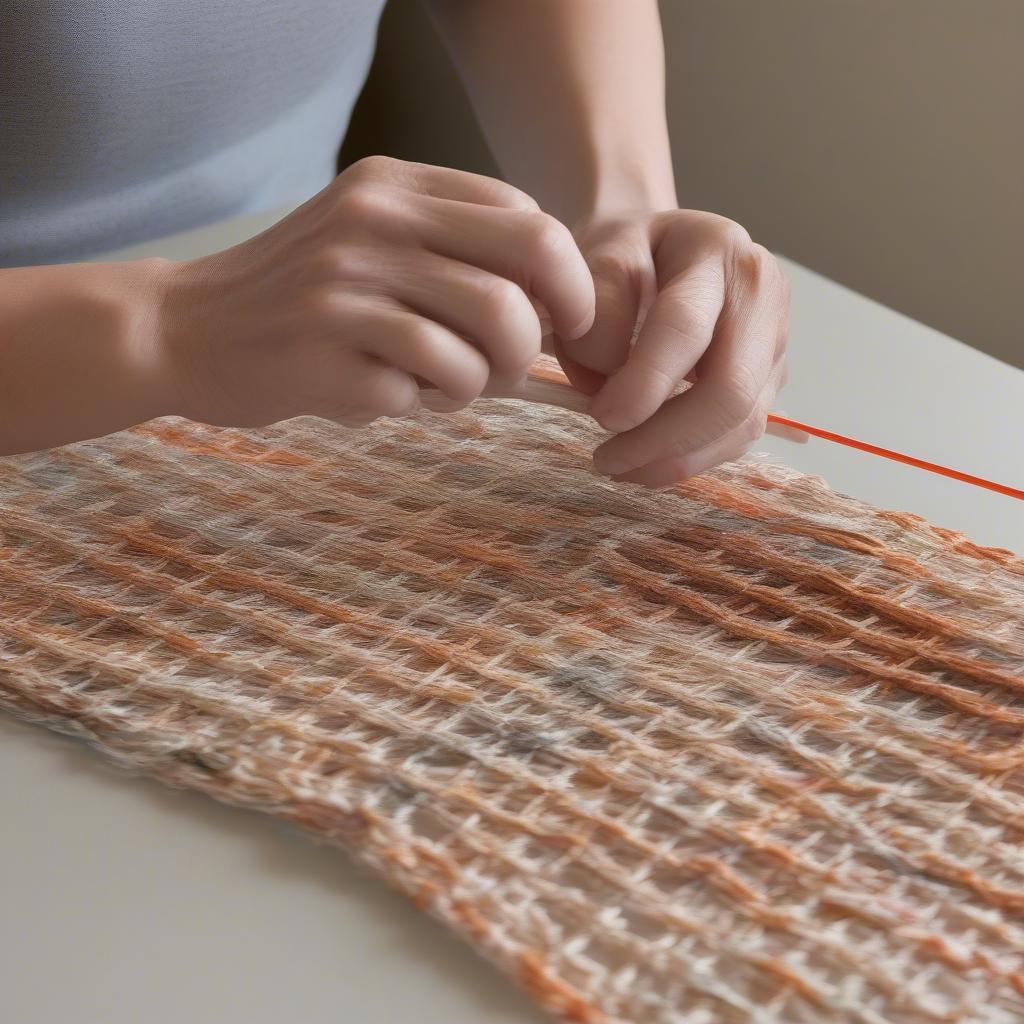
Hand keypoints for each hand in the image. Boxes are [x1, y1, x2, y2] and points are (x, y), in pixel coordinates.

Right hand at [156, 156, 594, 427]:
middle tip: (514, 365)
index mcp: (396, 187)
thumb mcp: (369, 241)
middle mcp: (376, 221)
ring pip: (492, 328)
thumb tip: (555, 305)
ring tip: (447, 386)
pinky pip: (429, 385)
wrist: (184, 330)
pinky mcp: (326, 350)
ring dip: (487, 377)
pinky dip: (428, 402)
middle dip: (542, 332)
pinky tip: (394, 396)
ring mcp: (347, 283)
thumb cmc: (299, 296)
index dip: (564, 280)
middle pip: (529, 266)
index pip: (529, 217)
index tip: (556, 323)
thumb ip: (452, 250)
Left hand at [558, 209, 788, 486]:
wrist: (653, 250)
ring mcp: (774, 340)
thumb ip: (598, 310)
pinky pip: (739, 437)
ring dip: (676, 460)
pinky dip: (691, 460)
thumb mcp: (594, 258)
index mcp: (716, 249)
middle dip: (666, 439)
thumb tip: (612, 381)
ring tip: (619, 465)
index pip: (686, 328)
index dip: (643, 385)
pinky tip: (647, 462)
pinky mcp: (769, 379)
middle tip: (608, 458)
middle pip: (731, 390)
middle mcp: (761, 293)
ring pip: (741, 424)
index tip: (602, 418)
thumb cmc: (622, 255)